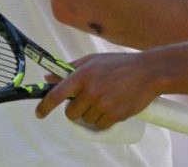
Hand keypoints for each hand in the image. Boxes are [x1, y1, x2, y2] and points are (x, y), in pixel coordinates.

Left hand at [35, 53, 157, 129]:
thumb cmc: (119, 64)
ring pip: (86, 120)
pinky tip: (112, 106)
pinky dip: (103, 119)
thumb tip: (49, 78)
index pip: (57, 94)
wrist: (148, 72)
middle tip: (86, 101)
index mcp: (83, 75)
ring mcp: (103, 104)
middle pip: (71, 113)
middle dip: (76, 110)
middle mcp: (91, 90)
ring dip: (91, 113)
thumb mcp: (93, 60)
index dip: (45, 106)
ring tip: (105, 99)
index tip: (39, 113)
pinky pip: (100, 125)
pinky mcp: (115, 115)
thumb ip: (70, 69)